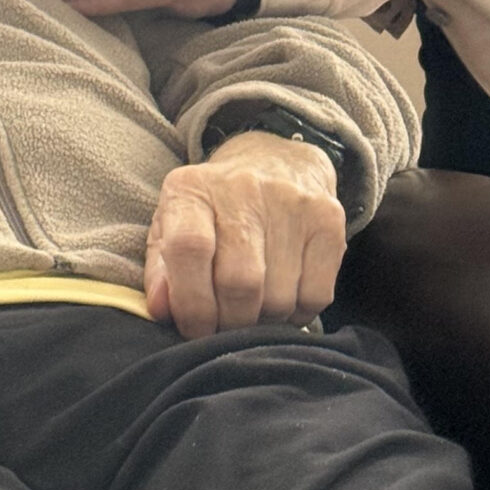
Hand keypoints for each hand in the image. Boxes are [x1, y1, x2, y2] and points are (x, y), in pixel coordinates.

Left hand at [144, 134, 344, 333]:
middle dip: (230, 321)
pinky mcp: (328, 220)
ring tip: (254, 304)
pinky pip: (315, 297)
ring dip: (264, 319)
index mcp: (193, 189)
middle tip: (226, 325)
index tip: (194, 328)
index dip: (191, 302)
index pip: (189, 248)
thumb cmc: (214, 209)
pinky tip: (284, 294)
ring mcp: (291, 203)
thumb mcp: (172, 227)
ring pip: (279, 298)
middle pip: (240, 282)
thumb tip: (161, 309)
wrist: (276, 161)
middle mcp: (243, 189)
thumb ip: (160, 271)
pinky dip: (297, 313)